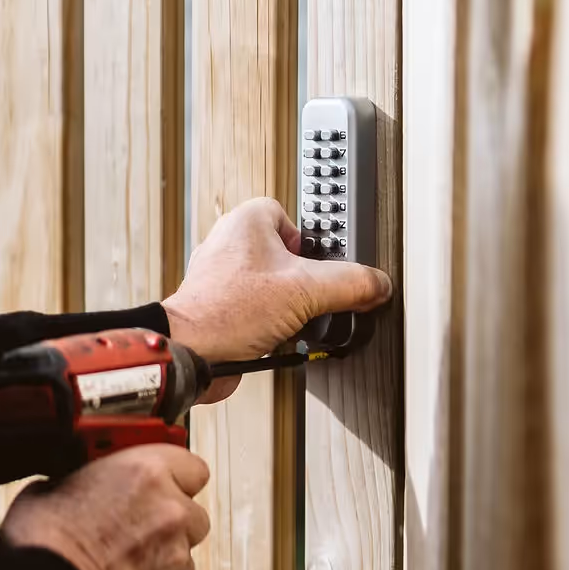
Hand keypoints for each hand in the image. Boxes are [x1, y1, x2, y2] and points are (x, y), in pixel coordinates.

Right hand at [1, 444, 210, 569]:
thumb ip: (86, 483)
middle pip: (193, 517)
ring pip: (185, 561)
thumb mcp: (51, 488)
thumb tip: (81, 488)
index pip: (192, 468)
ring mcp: (177, 563)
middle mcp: (171, 515)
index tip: (165, 485)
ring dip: (161, 564)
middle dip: (170, 525)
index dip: (176, 479)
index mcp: (146, 474)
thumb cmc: (40, 547)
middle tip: (135, 533)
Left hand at [164, 198, 391, 365]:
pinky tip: (280, 337)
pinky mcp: (220, 307)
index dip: (313, 240)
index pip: (292, 216)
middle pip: (286, 255)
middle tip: (315, 295)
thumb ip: (349, 283)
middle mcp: (230, 244)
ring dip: (289, 305)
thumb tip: (377, 284)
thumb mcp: (305, 290)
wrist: (191, 353)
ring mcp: (222, 277)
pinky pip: (258, 309)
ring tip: (296, 319)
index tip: (328, 261)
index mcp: (246, 221)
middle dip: (304, 279)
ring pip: (272, 285)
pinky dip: (273, 324)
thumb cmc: (226, 311)